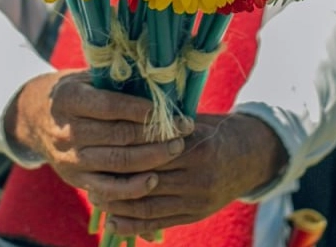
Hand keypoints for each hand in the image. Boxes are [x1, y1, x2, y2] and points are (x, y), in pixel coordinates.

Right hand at [4, 71, 192, 202]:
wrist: (35, 119)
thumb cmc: (75, 92)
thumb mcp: (87, 78)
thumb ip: (115, 81)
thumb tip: (158, 81)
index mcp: (69, 99)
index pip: (111, 106)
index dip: (143, 110)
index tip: (170, 110)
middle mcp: (66, 130)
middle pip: (118, 136)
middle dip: (155, 135)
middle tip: (182, 131)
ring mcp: (69, 158)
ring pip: (117, 163)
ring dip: (151, 158)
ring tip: (176, 150)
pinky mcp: (74, 179)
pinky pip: (107, 189)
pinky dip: (132, 188)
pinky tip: (154, 180)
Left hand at [93, 113, 287, 235]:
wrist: (248, 158)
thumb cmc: (211, 132)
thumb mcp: (193, 121)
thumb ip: (164, 123)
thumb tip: (121, 112)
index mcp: (198, 148)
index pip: (152, 151)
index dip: (123, 151)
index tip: (98, 148)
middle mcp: (199, 177)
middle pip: (147, 180)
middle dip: (115, 179)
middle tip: (88, 175)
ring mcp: (197, 200)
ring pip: (149, 206)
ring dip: (118, 204)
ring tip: (95, 196)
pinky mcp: (194, 215)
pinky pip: (159, 222)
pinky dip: (133, 224)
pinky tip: (113, 220)